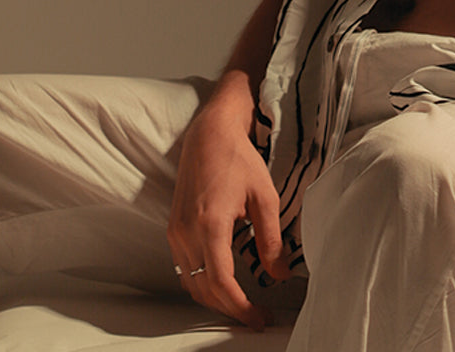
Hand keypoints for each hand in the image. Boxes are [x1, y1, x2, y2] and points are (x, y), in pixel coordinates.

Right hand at [167, 96, 289, 327]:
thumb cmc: (239, 160)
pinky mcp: (173, 230)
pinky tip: (224, 283)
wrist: (209, 136)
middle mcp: (186, 233)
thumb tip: (280, 274)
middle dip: (230, 309)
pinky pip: (184, 269)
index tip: (260, 318)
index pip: (221, 282)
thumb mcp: (264, 196)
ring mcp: (175, 233)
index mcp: (210, 224)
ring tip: (243, 304)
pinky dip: (202, 283)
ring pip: (192, 283)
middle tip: (256, 316)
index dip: (240, 307)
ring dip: (215, 299)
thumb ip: (271, 238)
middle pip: (204, 290)